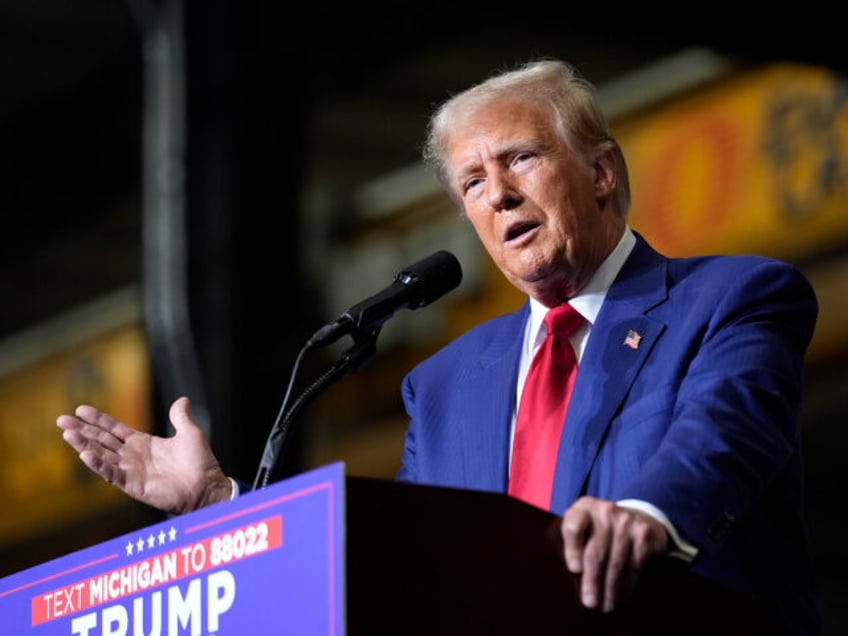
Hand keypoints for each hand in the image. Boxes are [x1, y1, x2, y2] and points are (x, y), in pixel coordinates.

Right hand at [57, 396, 232, 514]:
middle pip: (102, 441)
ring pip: (102, 456)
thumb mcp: (189, 433)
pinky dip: (99, 465)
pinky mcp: (134, 485)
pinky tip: (85, 455)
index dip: (98, 419)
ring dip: (84, 446)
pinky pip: (112, 474)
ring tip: (67, 435)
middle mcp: (134, 457)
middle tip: (61, 421)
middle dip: (82, 431)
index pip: (115, 429)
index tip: (80, 409)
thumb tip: (182, 399)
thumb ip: (180, 417)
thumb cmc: (200, 462)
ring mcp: (132, 471)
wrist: (207, 486)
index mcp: (144, 443)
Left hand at [561, 496, 668, 612]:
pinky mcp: (643, 535)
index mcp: (583, 507)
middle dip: (592, 581)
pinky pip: (634, 565)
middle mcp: (605, 511)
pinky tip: (620, 596)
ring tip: (605, 606)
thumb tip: (564, 576)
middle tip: (590, 602)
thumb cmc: (598, 528)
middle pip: (595, 551)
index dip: (572, 550)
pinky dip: (627, 585)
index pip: (573, 527)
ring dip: (610, 589)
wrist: (636, 516)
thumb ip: (571, 541)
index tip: (574, 570)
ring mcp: (626, 521)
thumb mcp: (582, 525)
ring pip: (616, 562)